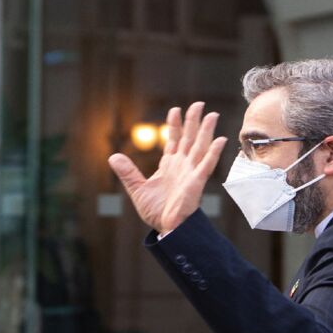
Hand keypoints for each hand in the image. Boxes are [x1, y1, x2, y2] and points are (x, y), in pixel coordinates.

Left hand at [108, 102, 227, 233]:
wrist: (167, 228)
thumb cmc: (156, 211)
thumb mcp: (137, 189)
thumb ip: (128, 172)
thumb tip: (113, 156)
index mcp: (170, 165)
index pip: (174, 140)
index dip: (175, 125)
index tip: (175, 110)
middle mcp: (182, 166)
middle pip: (189, 138)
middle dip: (193, 121)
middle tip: (198, 104)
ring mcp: (191, 172)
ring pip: (200, 147)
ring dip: (206, 131)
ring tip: (212, 115)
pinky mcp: (197, 182)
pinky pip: (207, 165)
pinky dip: (214, 152)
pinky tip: (220, 139)